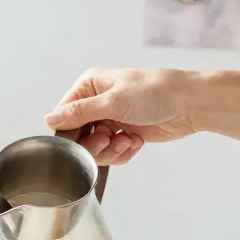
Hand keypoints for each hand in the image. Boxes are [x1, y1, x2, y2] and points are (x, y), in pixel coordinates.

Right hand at [45, 68, 198, 164]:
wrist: (190, 104)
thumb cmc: (155, 92)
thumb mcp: (113, 102)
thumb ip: (79, 113)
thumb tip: (49, 118)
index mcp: (89, 86)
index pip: (63, 116)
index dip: (70, 135)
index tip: (82, 142)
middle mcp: (97, 102)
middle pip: (78, 137)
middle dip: (94, 145)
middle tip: (108, 140)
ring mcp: (111, 119)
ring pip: (96, 148)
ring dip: (111, 150)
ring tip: (127, 141)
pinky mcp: (125, 134)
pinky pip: (113, 154)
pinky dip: (123, 152)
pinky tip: (136, 142)